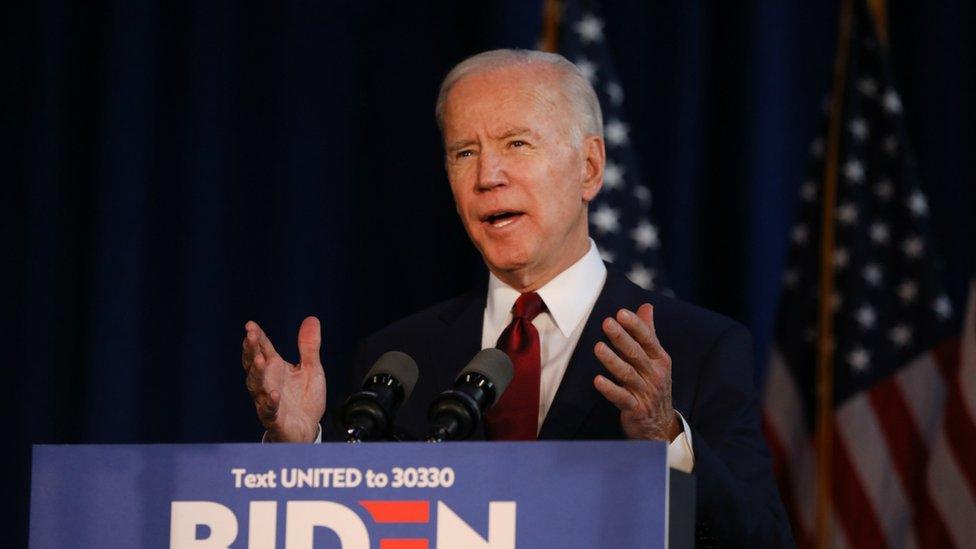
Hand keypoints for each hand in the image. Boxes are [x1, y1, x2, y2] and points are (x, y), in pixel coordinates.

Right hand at [242, 316, 326, 441]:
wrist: (307, 429)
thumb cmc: (304, 399)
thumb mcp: (311, 369)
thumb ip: (309, 346)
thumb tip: (311, 319)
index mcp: (275, 368)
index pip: (263, 349)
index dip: (257, 337)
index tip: (251, 325)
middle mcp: (267, 382)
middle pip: (254, 364)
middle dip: (251, 351)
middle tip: (251, 337)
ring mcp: (268, 400)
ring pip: (256, 386)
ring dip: (257, 373)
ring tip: (260, 360)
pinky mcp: (274, 418)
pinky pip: (269, 410)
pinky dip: (270, 403)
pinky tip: (273, 394)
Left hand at [592, 304, 680, 440]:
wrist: (660, 425)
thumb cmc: (653, 386)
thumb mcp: (655, 359)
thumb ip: (648, 333)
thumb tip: (646, 306)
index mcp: (660, 360)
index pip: (648, 339)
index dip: (635, 326)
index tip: (621, 313)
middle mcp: (655, 374)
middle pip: (636, 353)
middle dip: (621, 337)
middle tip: (607, 322)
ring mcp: (646, 392)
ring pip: (627, 374)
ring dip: (612, 360)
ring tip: (598, 347)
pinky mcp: (636, 409)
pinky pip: (622, 398)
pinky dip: (610, 389)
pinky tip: (597, 380)